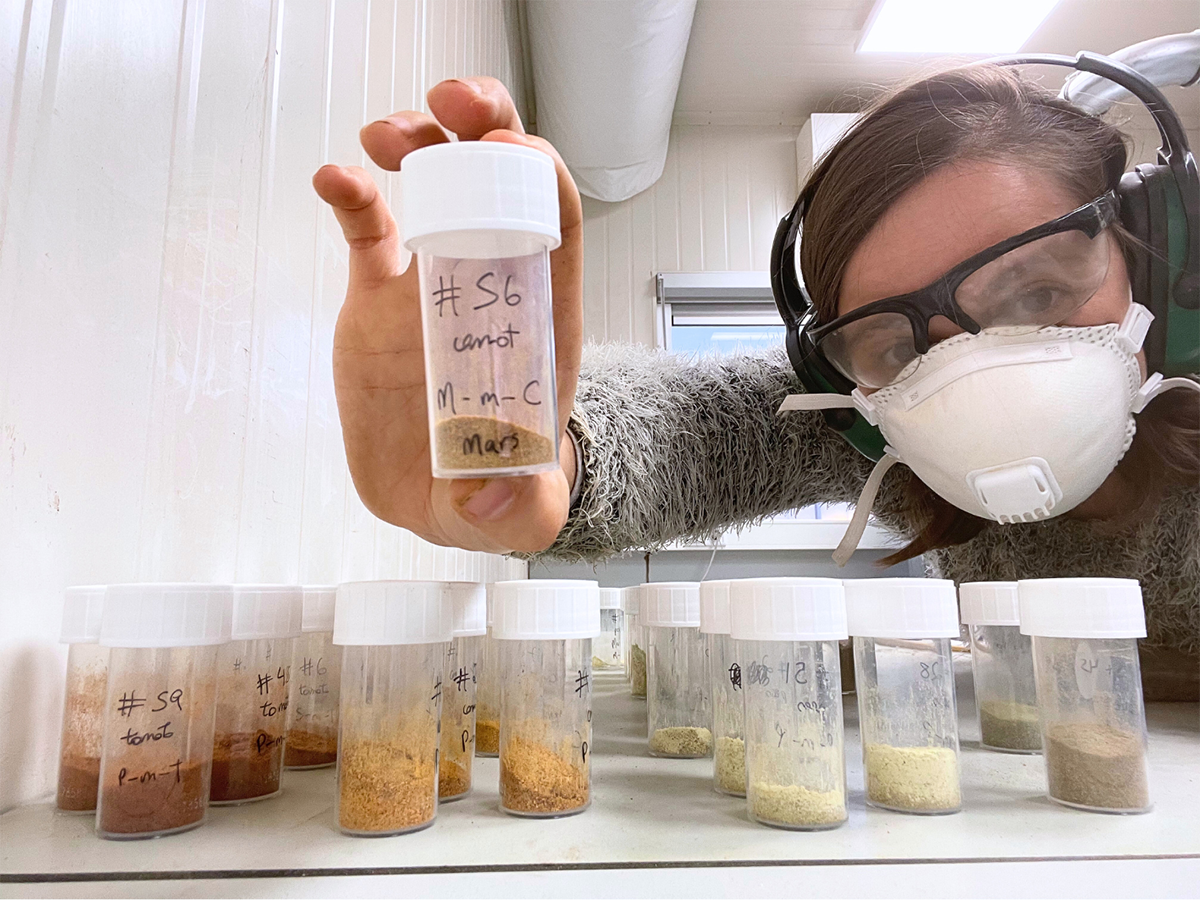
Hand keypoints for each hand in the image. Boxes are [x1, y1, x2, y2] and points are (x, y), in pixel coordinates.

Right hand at [312, 77, 582, 553]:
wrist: (435, 494)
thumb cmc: (490, 489)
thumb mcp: (519, 511)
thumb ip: (522, 508)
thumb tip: (501, 495)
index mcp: (537, 319)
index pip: (556, 224)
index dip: (539, 176)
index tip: (508, 152)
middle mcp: (490, 284)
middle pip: (501, 180)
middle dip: (486, 127)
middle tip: (455, 105)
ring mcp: (435, 282)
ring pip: (437, 185)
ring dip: (419, 142)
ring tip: (387, 136)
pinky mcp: (382, 296)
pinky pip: (368, 230)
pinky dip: (350, 196)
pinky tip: (332, 178)